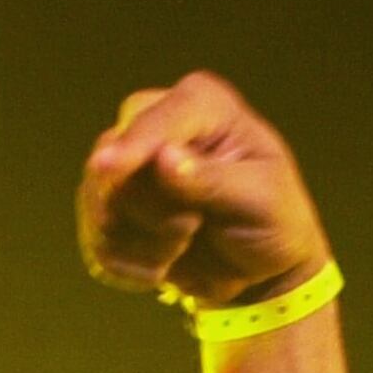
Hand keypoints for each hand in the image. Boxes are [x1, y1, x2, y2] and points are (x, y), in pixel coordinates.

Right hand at [78, 72, 329, 306]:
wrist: (262, 268)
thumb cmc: (275, 222)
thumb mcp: (262, 201)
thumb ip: (215, 180)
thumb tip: (163, 158)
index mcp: (203, 104)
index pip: (154, 120)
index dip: (131, 147)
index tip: (107, 169)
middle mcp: (156, 122)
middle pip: (118, 164)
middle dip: (154, 212)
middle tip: (196, 227)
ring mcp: (128, 162)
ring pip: (102, 203)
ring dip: (144, 242)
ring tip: (185, 246)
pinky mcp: (112, 202)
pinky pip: (97, 237)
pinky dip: (129, 263)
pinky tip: (161, 267)